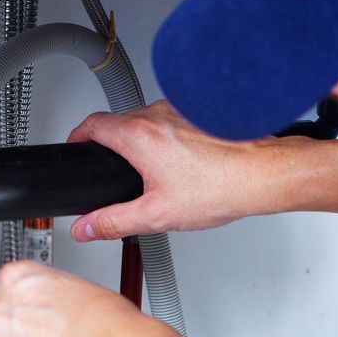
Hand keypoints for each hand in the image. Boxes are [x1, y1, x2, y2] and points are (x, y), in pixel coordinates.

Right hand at [68, 100, 265, 241]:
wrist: (262, 173)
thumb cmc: (220, 187)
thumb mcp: (156, 215)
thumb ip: (113, 221)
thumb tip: (86, 227)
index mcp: (139, 135)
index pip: (92, 124)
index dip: (78, 135)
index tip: (76, 146)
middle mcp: (157, 114)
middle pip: (118, 122)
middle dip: (111, 145)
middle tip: (113, 169)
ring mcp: (179, 109)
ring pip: (146, 121)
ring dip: (140, 142)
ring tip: (152, 174)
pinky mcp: (198, 112)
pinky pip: (170, 121)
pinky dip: (166, 138)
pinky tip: (180, 165)